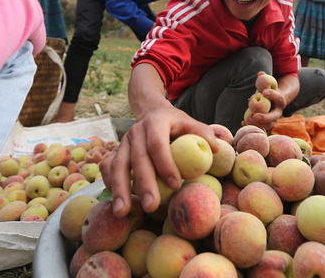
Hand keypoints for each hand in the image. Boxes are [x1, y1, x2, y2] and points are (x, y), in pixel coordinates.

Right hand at [100, 106, 218, 217]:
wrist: (151, 112)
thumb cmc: (175, 123)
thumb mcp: (190, 122)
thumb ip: (203, 133)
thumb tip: (216, 149)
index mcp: (156, 122)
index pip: (158, 144)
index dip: (165, 164)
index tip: (175, 184)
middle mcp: (136, 131)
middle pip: (138, 159)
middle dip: (144, 183)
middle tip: (151, 206)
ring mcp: (123, 142)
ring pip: (118, 165)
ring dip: (120, 189)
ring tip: (123, 212)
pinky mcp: (116, 151)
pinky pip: (108, 168)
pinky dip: (111, 185)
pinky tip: (116, 202)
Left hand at [243, 72, 286, 129]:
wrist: (276, 101)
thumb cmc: (270, 91)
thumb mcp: (269, 84)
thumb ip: (265, 79)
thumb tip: (260, 73)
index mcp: (280, 100)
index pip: (279, 98)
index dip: (272, 95)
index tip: (263, 92)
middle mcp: (278, 112)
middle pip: (274, 117)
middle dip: (265, 117)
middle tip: (255, 115)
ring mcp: (272, 119)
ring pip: (268, 125)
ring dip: (258, 124)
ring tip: (248, 119)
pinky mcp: (265, 123)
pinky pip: (260, 127)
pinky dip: (251, 126)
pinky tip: (243, 122)